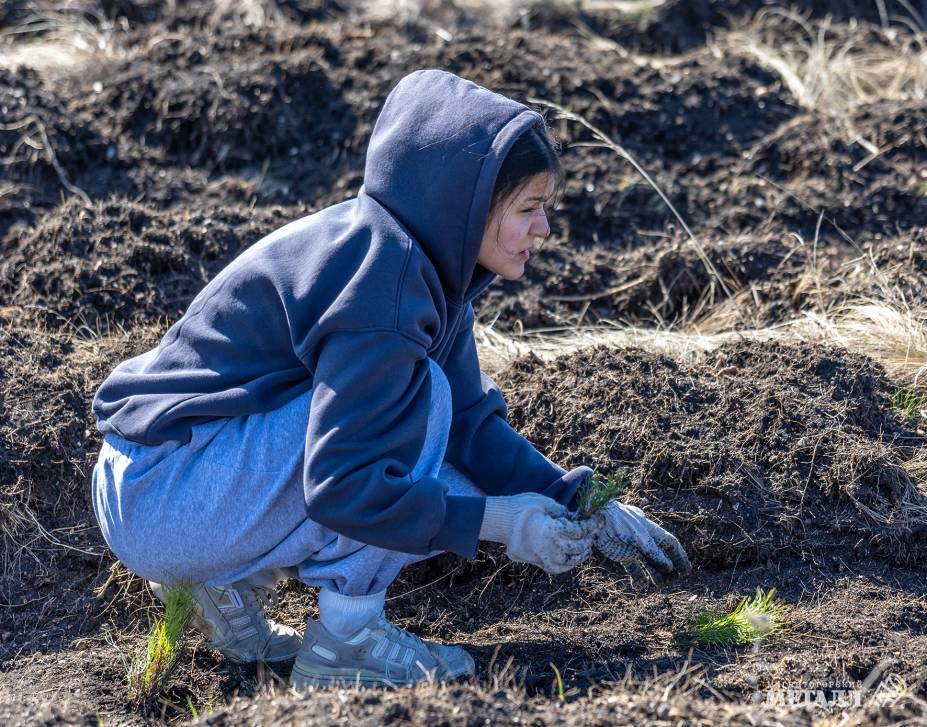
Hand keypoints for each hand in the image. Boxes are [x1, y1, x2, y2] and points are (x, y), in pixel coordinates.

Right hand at [479, 493, 597, 574]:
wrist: (499, 522)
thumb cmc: (519, 507)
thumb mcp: (542, 501)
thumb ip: (559, 509)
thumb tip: (572, 515)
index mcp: (554, 530)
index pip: (581, 529)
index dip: (593, 524)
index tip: (600, 519)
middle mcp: (552, 547)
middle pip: (579, 545)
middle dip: (588, 537)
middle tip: (593, 530)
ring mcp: (545, 557)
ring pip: (571, 560)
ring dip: (582, 553)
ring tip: (586, 545)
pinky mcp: (538, 562)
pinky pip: (559, 568)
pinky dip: (569, 564)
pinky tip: (573, 557)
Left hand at [594, 500, 690, 585]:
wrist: (594, 518)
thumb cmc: (617, 522)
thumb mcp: (637, 537)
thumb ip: (652, 551)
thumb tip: (669, 567)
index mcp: (650, 530)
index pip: (670, 544)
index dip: (679, 557)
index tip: (686, 571)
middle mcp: (643, 539)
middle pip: (660, 556)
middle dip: (668, 569)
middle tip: (672, 582)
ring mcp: (632, 547)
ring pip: (648, 563)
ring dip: (654, 575)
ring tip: (659, 586)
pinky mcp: (621, 553)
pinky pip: (632, 568)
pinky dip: (637, 578)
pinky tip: (639, 587)